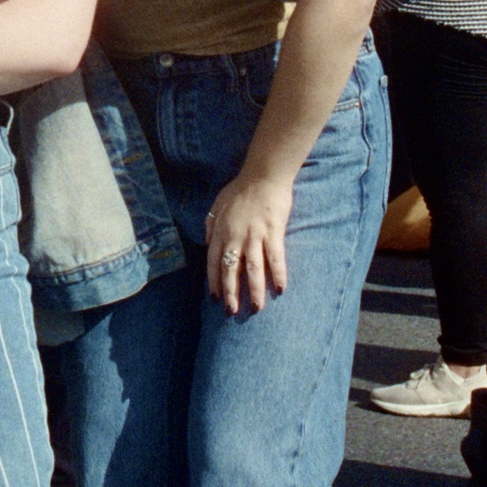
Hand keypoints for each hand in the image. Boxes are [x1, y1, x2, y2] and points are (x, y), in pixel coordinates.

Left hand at [205, 175, 292, 314]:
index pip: (213, 262)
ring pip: (253, 268)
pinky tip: (280, 289)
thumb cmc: (240, 189)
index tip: (215, 298)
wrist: (263, 174)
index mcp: (220, 231)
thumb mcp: (217, 204)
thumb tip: (206, 242)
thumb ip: (210, 224)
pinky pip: (275, 257)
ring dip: (254, 290)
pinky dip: (278, 274)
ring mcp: (254, 235)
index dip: (214, 281)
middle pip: (231, 270)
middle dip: (231, 293)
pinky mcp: (273, 231)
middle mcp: (235, 236)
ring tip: (257, 308)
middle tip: (232, 312)